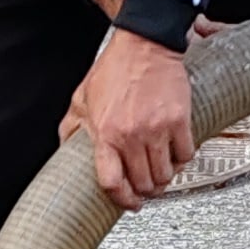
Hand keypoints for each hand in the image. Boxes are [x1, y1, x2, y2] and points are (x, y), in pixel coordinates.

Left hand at [58, 24, 195, 209]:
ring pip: (166, 174)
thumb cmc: (115, 69)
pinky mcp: (179, 120)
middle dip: (146, 190)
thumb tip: (63, 149)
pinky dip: (182, 159)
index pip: (112, 182)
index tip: (129, 203)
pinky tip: (174, 153)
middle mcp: (131, 135)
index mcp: (105, 133)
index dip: (122, 200)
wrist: (145, 45)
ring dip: (164, 178)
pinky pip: (185, 155)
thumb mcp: (81, 98)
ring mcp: (157, 129)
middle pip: (143, 183)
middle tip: (147, 186)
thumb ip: (70, 128)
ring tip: (161, 171)